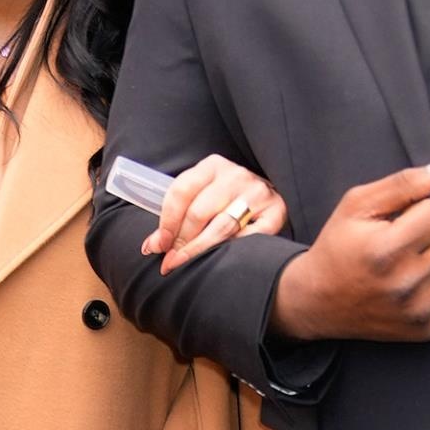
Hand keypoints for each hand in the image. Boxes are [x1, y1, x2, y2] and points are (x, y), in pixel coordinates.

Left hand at [143, 155, 288, 274]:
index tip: (159, 245)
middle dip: (181, 241)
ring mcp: (258, 192)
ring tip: (184, 264)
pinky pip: (251, 237)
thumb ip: (177, 216)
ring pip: (222, 227)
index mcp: (213, 165)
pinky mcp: (277, 211)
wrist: (271, 193)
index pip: (182, 192)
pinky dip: (233, 250)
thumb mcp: (202, 195)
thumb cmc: (228, 198)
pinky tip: (220, 259)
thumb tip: (153, 245)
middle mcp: (236, 175)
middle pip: (199, 212)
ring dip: (199, 250)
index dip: (167, 222)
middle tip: (170, 261)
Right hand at [269, 157, 429, 343]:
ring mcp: (420, 311)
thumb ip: (404, 183)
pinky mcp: (429, 329)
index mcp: (386, 249)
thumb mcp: (358, 204)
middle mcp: (406, 284)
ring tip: (421, 258)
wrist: (318, 301)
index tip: (408, 218)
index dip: (428, 208)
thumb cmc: (339, 246)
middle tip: (413, 239)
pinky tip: (424, 281)